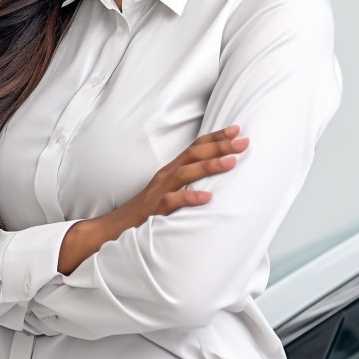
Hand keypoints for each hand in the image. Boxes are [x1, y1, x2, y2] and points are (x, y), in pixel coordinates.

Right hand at [60, 124, 249, 272]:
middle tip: (243, 141)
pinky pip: (172, 202)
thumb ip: (188, 182)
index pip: (195, 147)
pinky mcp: (154, 210)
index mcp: (171, 170)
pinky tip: (207, 198)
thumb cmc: (147, 211)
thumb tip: (216, 176)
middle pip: (194, 154)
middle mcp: (166, 176)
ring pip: (186, 173)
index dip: (215, 137)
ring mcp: (159, 192)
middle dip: (219, 146)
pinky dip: (190, 198)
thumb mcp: (169, 190)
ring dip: (209, 165)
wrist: (115, 228)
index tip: (236, 130)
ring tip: (231, 161)